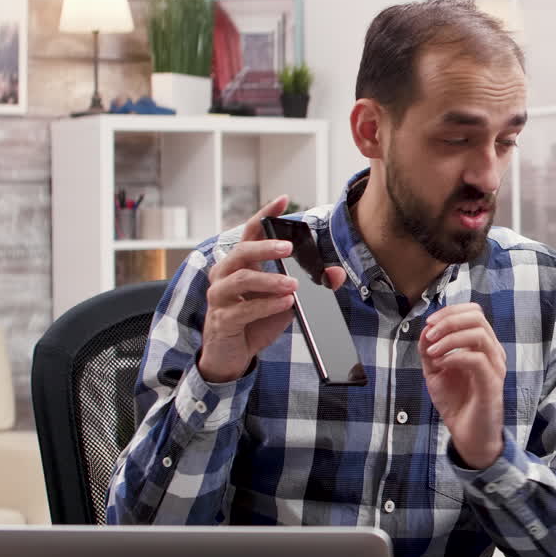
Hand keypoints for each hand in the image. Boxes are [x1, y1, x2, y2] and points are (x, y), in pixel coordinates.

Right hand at [198, 196, 345, 382]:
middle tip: (288, 247)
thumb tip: (336, 273)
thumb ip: (308, 286)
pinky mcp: (222, 320)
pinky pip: (244, 309)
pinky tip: (285, 303)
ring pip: (242, 280)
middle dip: (266, 247)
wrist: (232, 356)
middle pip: (242, 251)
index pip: (250, 233)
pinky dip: (267, 305)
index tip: (283, 200)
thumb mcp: (286, 300)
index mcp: (240, 265)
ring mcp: (220, 298)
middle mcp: (225, 275)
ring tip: (293, 284)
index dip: (265, 215)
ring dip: (270, 280)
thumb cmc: (255, 321)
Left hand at [419, 303, 504, 468]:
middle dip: (448, 321)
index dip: (450, 311)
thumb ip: (429, 350)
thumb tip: (425, 329)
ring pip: (478, 334)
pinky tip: (440, 365)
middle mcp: (493, 352)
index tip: (428, 323)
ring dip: (449, 338)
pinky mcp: (492, 384)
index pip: (474, 312)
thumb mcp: (435, 372)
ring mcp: (495, 367)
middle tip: (430, 335)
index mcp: (482, 346)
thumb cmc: (456, 402)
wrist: (467, 435)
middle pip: (477, 317)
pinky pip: (477, 359)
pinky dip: (454, 357)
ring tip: (432, 352)